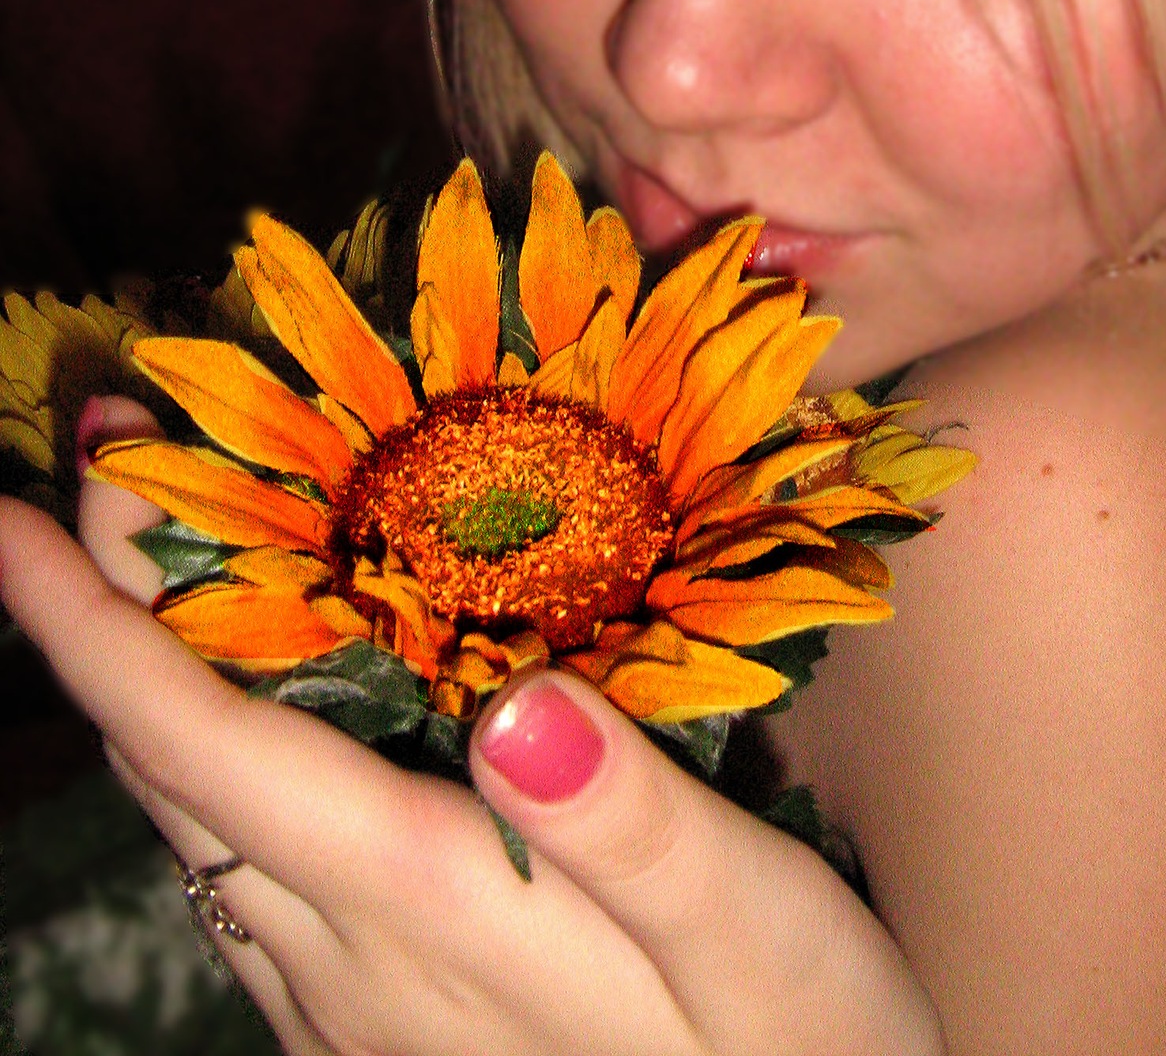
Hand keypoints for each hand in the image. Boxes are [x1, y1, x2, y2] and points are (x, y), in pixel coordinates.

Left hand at [0, 454, 940, 1055]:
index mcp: (432, 901)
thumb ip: (638, 828)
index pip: (208, 753)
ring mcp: (351, 1000)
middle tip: (124, 451)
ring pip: (195, 823)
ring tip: (178, 540)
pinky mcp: (375, 1020)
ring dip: (154, 676)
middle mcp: (353, 954)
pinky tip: (265, 698)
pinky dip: (214, 753)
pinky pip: (243, 871)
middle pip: (174, 769)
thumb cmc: (805, 1050)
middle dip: (114, 608)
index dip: (95, 630)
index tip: (16, 514)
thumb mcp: (760, 938)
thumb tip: (522, 704)